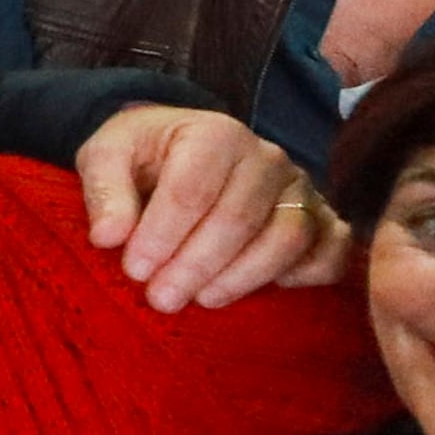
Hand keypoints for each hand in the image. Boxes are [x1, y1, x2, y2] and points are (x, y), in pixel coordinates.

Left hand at [77, 104, 347, 309]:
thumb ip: (104, 192)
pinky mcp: (319, 217)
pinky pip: (331, 250)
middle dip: (196, 265)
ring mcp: (299, 188)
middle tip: (160, 299)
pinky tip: (269, 292)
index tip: (134, 271)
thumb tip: (108, 236)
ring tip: (200, 300)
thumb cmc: (142, 154)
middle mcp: (266, 157)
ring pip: (286, 237)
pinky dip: (308, 274)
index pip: (192, 190)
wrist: (179, 146)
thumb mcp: (105, 157)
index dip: (162, 235)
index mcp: (214, 134)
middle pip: (238, 218)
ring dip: (242, 277)